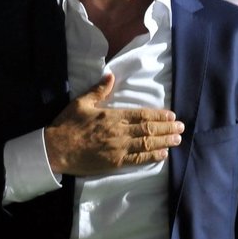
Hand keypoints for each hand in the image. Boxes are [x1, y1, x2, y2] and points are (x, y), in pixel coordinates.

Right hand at [44, 74, 183, 175]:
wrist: (56, 149)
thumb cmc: (68, 124)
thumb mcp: (82, 102)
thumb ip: (99, 89)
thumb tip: (111, 75)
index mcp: (112, 115)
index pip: (141, 114)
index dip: (159, 115)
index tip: (172, 116)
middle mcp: (119, 132)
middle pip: (148, 129)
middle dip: (166, 129)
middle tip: (181, 128)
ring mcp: (118, 148)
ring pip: (146, 144)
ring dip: (164, 142)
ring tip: (177, 140)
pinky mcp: (114, 162)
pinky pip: (137, 160)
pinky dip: (151, 157)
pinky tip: (162, 155)